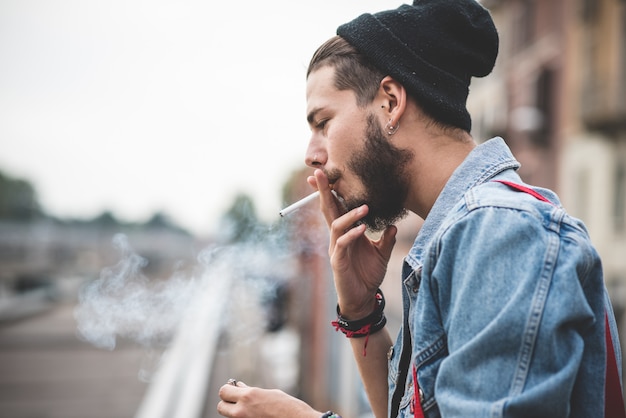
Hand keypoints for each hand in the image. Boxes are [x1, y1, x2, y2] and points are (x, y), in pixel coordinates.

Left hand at [217, 381, 319, 417]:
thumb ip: (251, 391)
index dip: (228, 390)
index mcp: (249, 396)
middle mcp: (243, 410)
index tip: (234, 390)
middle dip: (227, 403)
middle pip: (220, 407)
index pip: (223, 391)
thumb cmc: (287, 407)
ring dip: (234, 412)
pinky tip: (255, 415)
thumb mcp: (269, 394)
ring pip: (229, 417)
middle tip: (237, 401)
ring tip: (249, 410)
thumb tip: (239, 387)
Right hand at [308, 169, 396, 318]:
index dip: (332, 191)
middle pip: (328, 210)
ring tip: (364, 207)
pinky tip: (362, 229)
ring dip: (349, 215)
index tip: (326, 172)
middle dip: (324, 191)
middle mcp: (337, 237)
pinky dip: (352, 235)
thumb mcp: (381, 253)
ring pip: (336, 225)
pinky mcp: (338, 262)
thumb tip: (393, 225)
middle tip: (320, 172)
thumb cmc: (368, 275)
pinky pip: (341, 244)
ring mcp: (335, 249)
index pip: (336, 207)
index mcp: (346, 232)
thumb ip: (385, 239)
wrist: (363, 299)